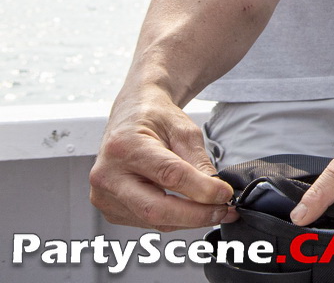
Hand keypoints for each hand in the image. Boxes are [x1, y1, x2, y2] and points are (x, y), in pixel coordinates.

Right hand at [88, 89, 236, 231]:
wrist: (130, 115)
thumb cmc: (154, 118)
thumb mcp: (183, 130)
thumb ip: (198, 162)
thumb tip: (215, 192)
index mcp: (125, 146)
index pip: (168, 175)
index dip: (201, 189)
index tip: (225, 194)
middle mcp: (108, 174)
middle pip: (155, 209)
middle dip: (195, 215)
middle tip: (223, 211)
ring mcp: (104, 195)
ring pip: (153, 220)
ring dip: (188, 220)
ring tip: (214, 210)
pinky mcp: (109, 208)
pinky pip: (147, 222)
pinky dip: (174, 219)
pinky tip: (190, 209)